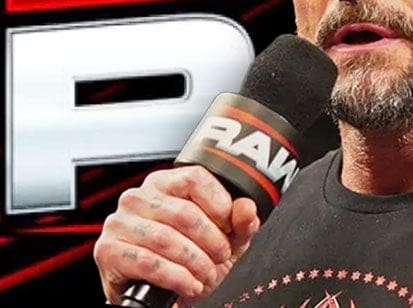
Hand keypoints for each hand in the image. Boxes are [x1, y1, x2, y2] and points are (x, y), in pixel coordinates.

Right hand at [93, 165, 259, 303]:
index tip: (230, 227)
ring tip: (206, 274)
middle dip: (211, 241)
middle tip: (221, 257)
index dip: (220, 205)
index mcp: (165, 182)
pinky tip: (189, 284)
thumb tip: (246, 207)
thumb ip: (241, 222)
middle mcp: (138, 197)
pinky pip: (148, 263)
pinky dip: (176, 277)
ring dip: (195, 262)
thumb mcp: (226, 238)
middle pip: (185, 213)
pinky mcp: (108, 250)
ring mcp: (120, 222)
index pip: (196, 178)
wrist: (165, 291)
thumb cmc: (192, 257)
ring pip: (167, 239)